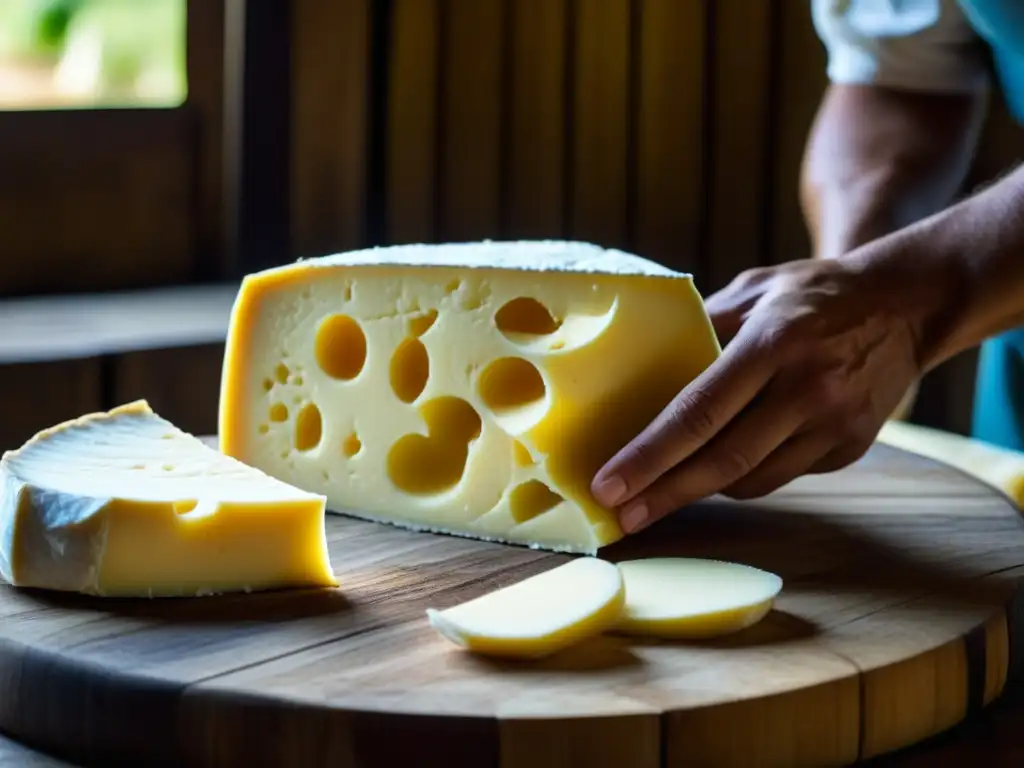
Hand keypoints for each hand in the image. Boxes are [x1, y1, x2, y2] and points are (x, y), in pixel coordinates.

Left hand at [591, 257, 924, 533]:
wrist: (906, 306)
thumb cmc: (813, 294)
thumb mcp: (754, 289)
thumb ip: (701, 326)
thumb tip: (638, 364)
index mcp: (773, 342)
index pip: (698, 412)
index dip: (649, 455)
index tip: (608, 484)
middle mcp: (806, 389)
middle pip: (722, 461)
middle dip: (663, 494)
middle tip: (620, 517)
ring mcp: (834, 425)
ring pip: (751, 480)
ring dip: (699, 489)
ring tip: (658, 492)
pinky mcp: (849, 449)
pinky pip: (781, 476)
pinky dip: (743, 477)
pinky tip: (720, 466)